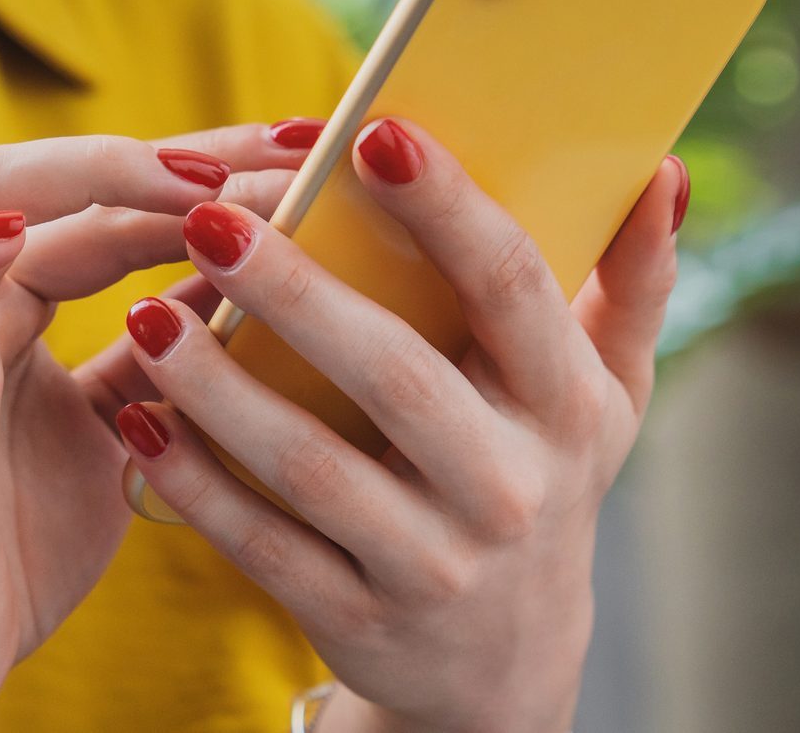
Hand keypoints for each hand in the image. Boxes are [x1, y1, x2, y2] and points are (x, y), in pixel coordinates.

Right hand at [0, 124, 316, 732]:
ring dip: (90, 178)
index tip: (312, 153)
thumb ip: (167, 357)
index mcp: (22, 307)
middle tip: (287, 148)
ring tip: (194, 179)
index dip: (211, 171)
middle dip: (174, 153)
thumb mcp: (126, 435)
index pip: (116, 203)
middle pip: (57, 177)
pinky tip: (10, 236)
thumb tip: (255, 283)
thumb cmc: (21, 549)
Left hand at [114, 119, 685, 732]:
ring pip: (314, 467)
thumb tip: (660, 171)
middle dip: (298, 291)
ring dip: (223, 389)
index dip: (448, 208)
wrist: (505, 666)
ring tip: (147, 314)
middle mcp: (508, 485)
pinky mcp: (360, 618)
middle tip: (210, 216)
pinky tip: (139, 423)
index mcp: (566, 405)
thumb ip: (633, 284)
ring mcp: (434, 563)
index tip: (373, 133)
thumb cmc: (544, 479)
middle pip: (396, 373)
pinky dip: (198, 487)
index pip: (510, 287)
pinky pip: (266, 547)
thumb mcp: (606, 396)